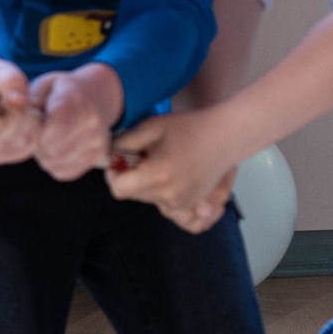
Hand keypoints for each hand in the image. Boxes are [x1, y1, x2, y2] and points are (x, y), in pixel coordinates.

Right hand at [0, 51, 38, 163]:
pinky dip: (34, 133)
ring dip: (31, 125)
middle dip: (23, 119)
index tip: (18, 97)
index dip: (10, 116)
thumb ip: (9, 80)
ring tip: (26, 106)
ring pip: (19, 147)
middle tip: (27, 99)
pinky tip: (27, 117)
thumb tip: (19, 101)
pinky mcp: (4, 155)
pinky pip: (26, 150)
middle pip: (6, 141)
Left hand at [29, 63, 123, 180]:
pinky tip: (57, 147)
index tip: (34, 123)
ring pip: (54, 164)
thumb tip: (22, 123)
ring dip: (44, 155)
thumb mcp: (40, 87)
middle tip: (39, 131)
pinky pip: (63, 172)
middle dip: (37, 144)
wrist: (93, 97)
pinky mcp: (97, 157)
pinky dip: (54, 164)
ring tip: (48, 137)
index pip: (52, 130)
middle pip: (51, 151)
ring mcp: (97, 141)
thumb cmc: (57, 92)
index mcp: (73, 101)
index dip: (35, 132)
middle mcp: (91, 122)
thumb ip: (28, 105)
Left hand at [106, 110, 243, 232]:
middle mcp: (170, 195)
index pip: (119, 189)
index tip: (119, 160)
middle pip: (132, 194)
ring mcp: (183, 203)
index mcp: (158, 175)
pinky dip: (161, 193)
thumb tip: (107, 156)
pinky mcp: (191, 206)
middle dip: (129, 176)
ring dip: (146, 184)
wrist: (225, 136)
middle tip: (142, 155)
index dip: (113, 174)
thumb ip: (124, 143)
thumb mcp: (150, 127)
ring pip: (147, 199)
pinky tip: (169, 176)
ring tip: (160, 163)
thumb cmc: (187, 128)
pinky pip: (165, 206)